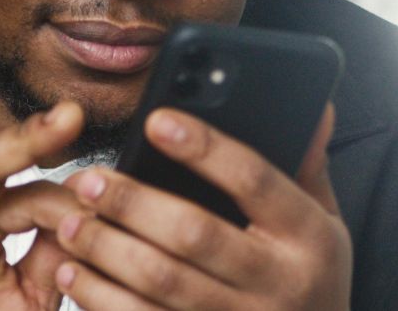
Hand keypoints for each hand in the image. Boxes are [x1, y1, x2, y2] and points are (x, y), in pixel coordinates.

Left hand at [52, 105, 350, 309]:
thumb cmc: (311, 282)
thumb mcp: (326, 226)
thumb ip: (307, 169)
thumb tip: (314, 106)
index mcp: (308, 237)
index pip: (254, 180)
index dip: (204, 149)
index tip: (157, 121)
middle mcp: (277, 282)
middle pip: (195, 233)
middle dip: (133, 203)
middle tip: (88, 180)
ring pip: (162, 282)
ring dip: (107, 250)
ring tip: (71, 223)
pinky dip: (102, 298)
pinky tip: (73, 274)